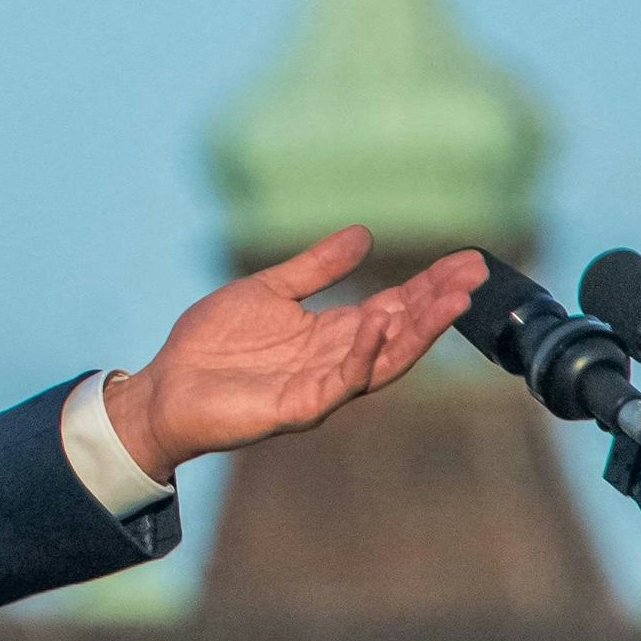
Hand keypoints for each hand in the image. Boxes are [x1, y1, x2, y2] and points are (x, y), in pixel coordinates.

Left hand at [102, 227, 487, 482]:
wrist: (165, 387)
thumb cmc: (214, 344)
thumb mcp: (268, 290)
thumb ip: (315, 268)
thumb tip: (363, 234)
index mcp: (331, 334)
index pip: (393, 307)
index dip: (429, 286)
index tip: (467, 260)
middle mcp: (336, 362)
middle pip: (400, 332)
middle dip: (438, 305)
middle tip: (474, 275)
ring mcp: (321, 387)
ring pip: (383, 360)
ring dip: (418, 331)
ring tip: (449, 298)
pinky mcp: (298, 407)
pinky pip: (340, 382)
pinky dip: (362, 354)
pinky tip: (376, 322)